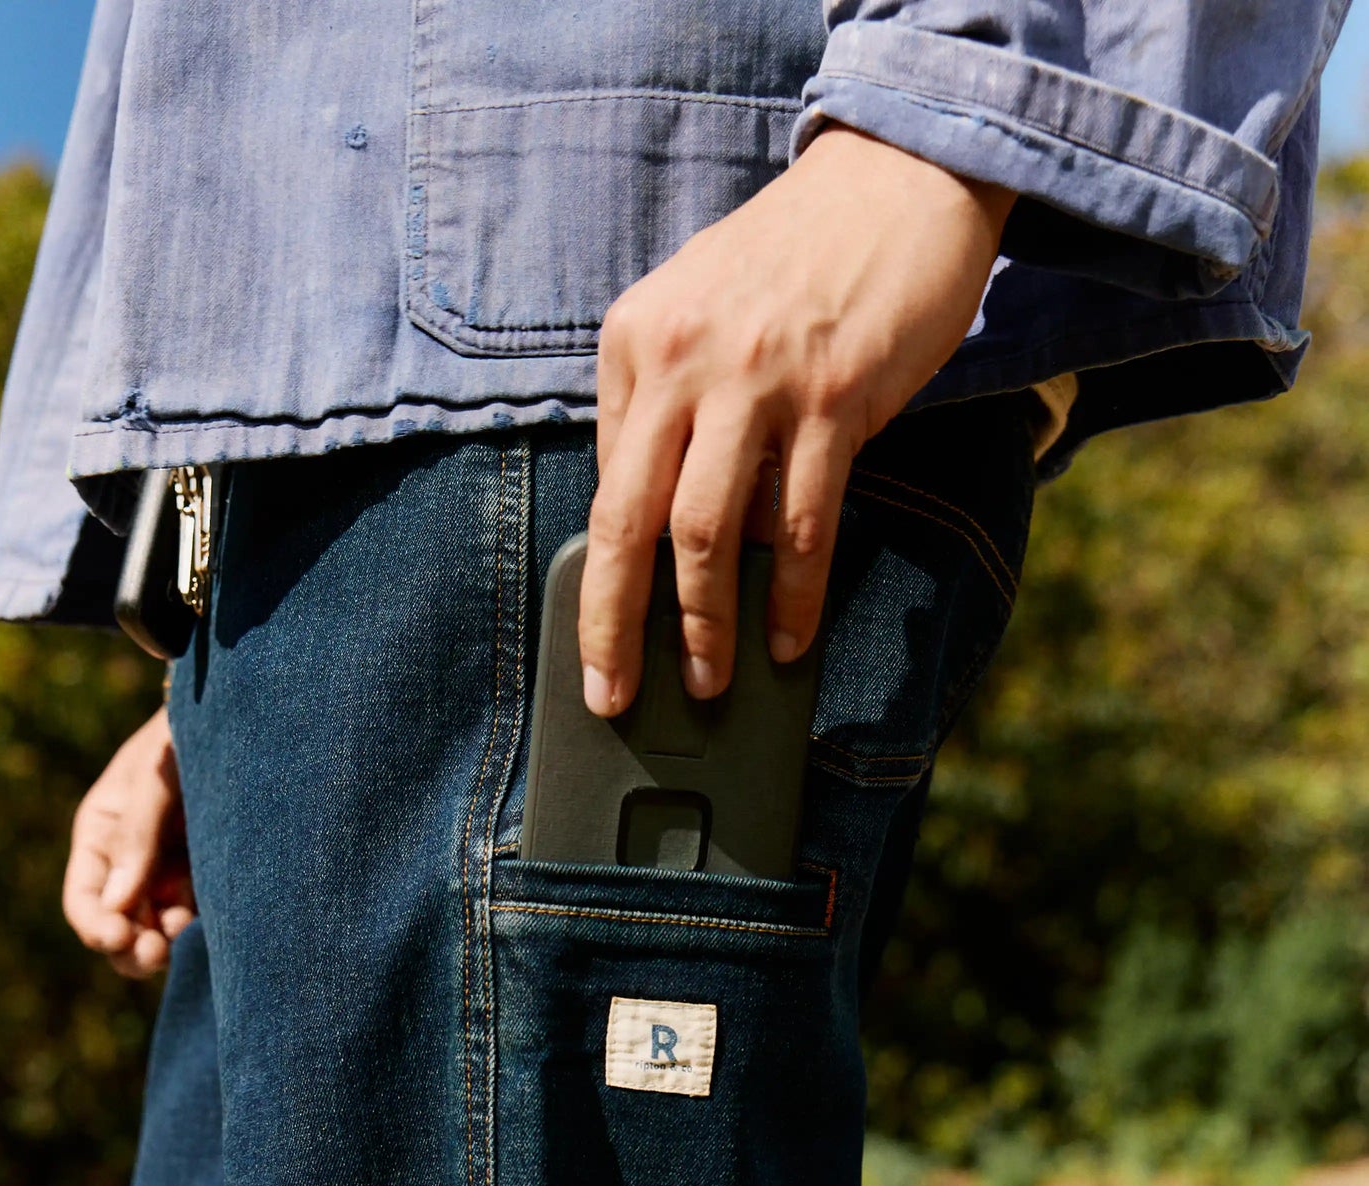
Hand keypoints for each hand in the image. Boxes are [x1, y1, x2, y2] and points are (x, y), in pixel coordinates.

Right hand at [63, 704, 194, 977]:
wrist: (241, 719)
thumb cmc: (183, 737)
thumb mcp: (154, 777)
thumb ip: (137, 835)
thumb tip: (119, 906)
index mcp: (102, 836)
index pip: (85, 899)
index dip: (96, 926)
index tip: (118, 937)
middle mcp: (131, 863)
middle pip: (119, 926)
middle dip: (130, 948)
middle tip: (154, 953)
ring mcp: (171, 873)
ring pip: (157, 931)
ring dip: (164, 945)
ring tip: (182, 936)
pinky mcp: (209, 878)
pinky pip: (196, 919)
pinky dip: (197, 933)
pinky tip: (211, 929)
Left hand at [580, 128, 1013, 714]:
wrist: (899, 172)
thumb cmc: (799, 258)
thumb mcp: (700, 310)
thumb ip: (671, 401)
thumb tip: (662, 523)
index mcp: (635, 340)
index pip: (607, 485)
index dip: (604, 580)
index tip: (601, 647)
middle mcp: (681, 358)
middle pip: (629, 522)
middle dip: (615, 627)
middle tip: (615, 697)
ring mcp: (757, 379)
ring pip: (708, 533)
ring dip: (706, 623)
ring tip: (711, 679)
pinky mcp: (832, 398)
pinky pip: (801, 523)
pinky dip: (795, 594)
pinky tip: (790, 638)